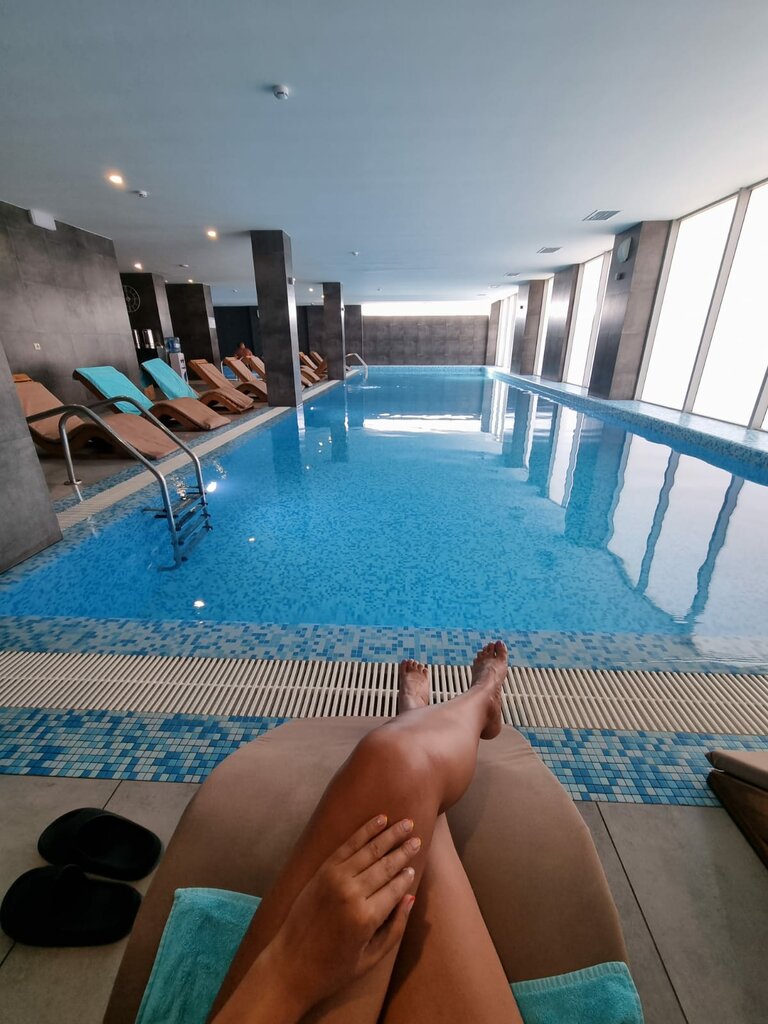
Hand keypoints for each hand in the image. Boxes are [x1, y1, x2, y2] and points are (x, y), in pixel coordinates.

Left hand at [263, 814, 420, 1015]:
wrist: (289, 965)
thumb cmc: (332, 969)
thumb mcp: (370, 958)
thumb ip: (395, 928)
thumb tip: (410, 897)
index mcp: (366, 917)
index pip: (396, 888)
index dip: (407, 876)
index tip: (414, 868)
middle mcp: (352, 893)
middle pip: (385, 865)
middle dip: (404, 850)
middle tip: (418, 838)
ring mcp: (335, 879)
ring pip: (370, 850)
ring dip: (390, 834)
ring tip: (406, 823)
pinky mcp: (322, 871)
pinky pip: (349, 845)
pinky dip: (366, 830)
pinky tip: (380, 820)